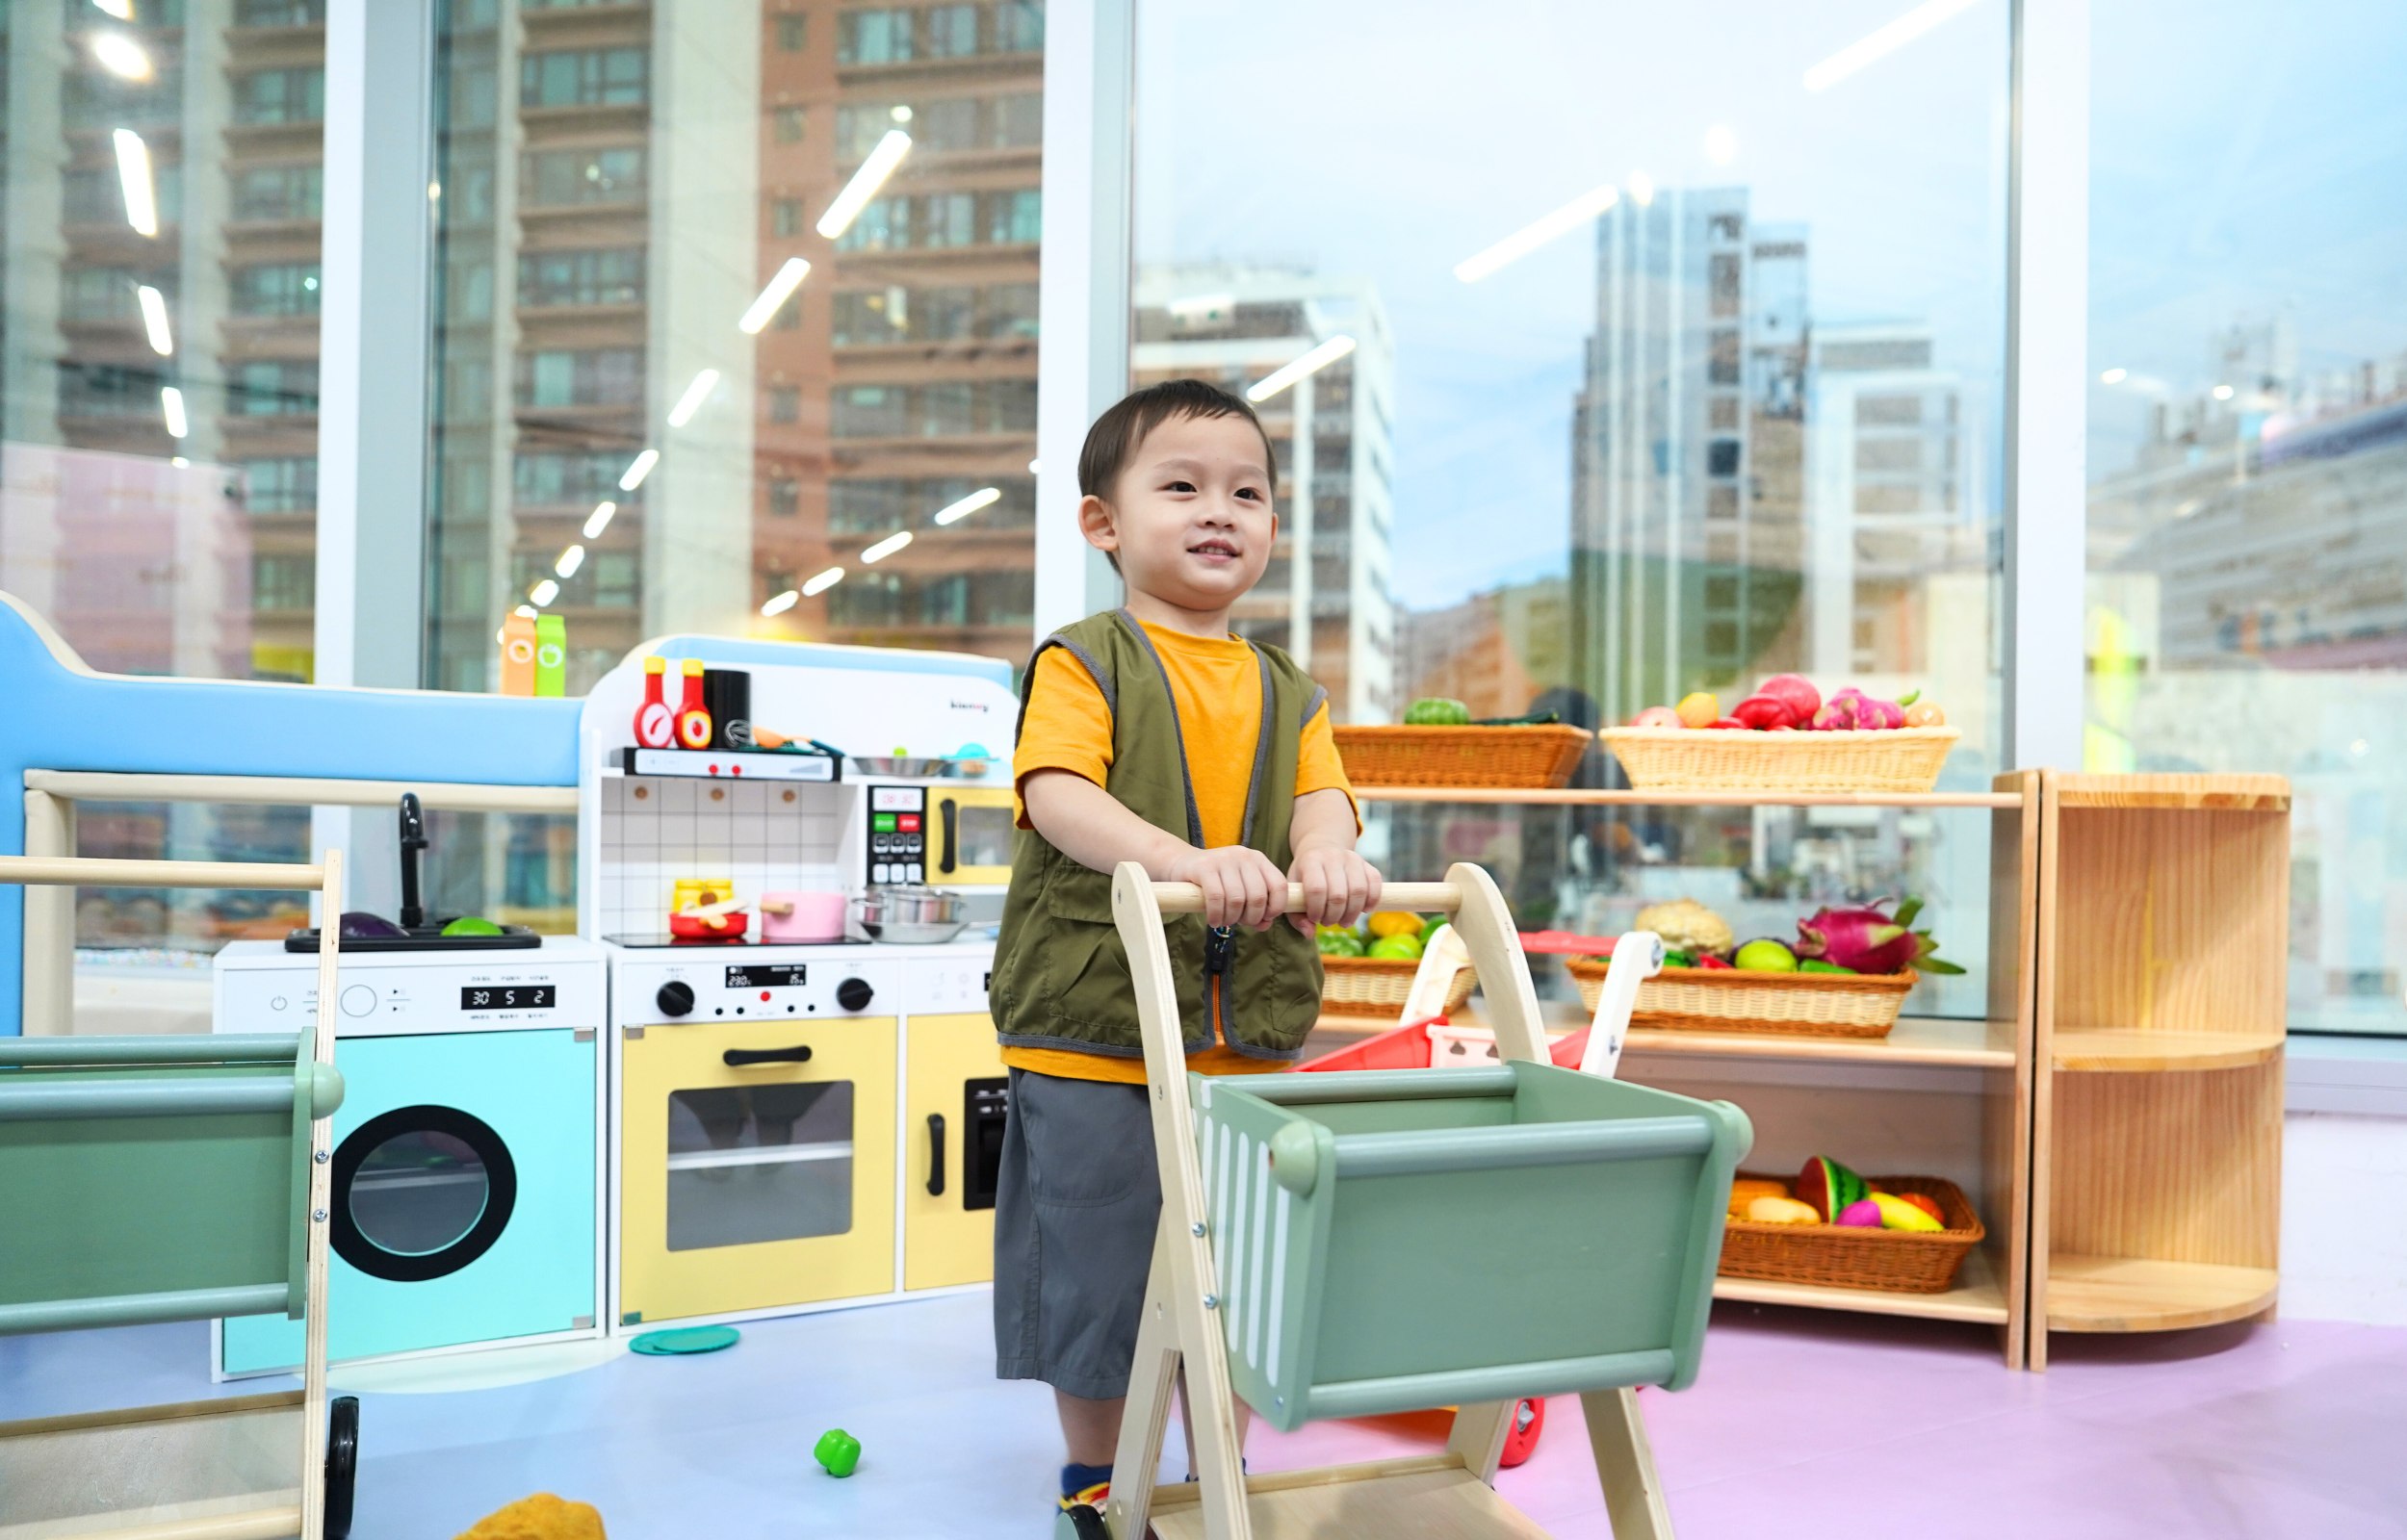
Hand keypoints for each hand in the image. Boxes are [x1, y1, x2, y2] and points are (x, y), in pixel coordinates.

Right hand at [1165, 845, 1290, 930]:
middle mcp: (1244, 856)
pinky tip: (1213, 920)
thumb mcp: (1241, 891)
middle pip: (1257, 896)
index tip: (1264, 918)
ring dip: (1231, 918)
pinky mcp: (1204, 867)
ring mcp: (1223, 859)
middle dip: (1250, 917)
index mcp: (1258, 859)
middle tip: (1239, 923)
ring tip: (1223, 922)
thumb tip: (1265, 925)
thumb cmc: (1218, 883)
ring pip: (1236, 899)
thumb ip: (1257, 908)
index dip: (1275, 908)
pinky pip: (1216, 897)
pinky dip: (1216, 915)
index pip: (1279, 885)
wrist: (1184, 865)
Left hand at [1288, 846, 1381, 934]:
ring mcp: (1352, 858)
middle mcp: (1333, 857)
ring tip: (1344, 921)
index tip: (1314, 918)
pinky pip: (1375, 882)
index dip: (1317, 909)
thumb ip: (1297, 916)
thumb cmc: (1305, 876)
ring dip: (1352, 913)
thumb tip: (1310, 934)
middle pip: (1339, 894)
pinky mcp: (1367, 863)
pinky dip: (1372, 900)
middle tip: (1329, 922)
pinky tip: (1364, 910)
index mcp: (1311, 861)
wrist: (1321, 849)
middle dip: (1334, 916)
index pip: (1317, 889)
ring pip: (1359, 890)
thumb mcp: (1294, 891)